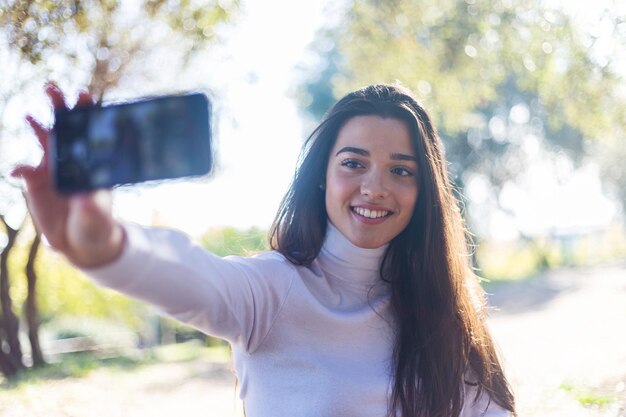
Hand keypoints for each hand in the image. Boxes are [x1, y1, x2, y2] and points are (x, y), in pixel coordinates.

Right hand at [11, 84, 124, 267]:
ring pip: (43, 140)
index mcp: (92, 162)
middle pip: (65, 127)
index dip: (86, 111)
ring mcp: (52, 168)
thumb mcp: (98, 216)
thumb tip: (84, 199)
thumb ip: (92, 206)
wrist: (80, 241)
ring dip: (36, 126)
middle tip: (52, 87)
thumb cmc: (97, 224)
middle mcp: (72, 159)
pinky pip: (23, 170)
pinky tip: (16, 171)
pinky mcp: (35, 182)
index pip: (91, 131)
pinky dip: (18, 168)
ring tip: (29, 116)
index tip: (84, 94)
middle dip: (59, 106)